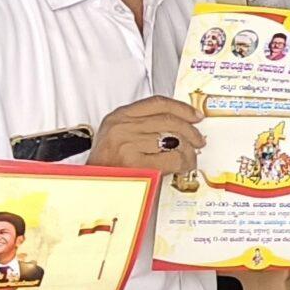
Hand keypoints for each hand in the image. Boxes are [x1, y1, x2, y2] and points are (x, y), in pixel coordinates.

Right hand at [87, 97, 204, 174]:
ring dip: (190, 150)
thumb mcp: (118, 135)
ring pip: (175, 140)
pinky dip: (185, 163)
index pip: (158, 103)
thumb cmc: (107, 164)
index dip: (182, 108)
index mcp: (119, 116)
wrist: (91, 186)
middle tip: (199, 140)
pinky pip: (173, 158)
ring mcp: (128, 144)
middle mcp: (123, 127)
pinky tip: (184, 166)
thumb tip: (181, 124)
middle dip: (191, 131)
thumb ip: (143, 125)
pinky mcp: (136, 163)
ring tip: (191, 157)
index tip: (195, 115)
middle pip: (169, 120)